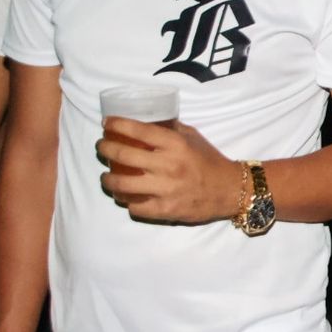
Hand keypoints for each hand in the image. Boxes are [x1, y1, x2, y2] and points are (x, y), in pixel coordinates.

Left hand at [97, 117, 240, 223]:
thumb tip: (148, 121)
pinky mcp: (165, 210)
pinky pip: (135, 207)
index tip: (106, 123)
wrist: (230, 190)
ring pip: (122, 184)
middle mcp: (168, 165)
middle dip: (105, 149)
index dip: (117, 125)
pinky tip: (125, 196)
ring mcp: (165, 190)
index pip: (139, 131)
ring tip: (105, 176)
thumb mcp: (193, 137)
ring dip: (107, 179)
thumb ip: (171, 129)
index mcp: (176, 144)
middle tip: (101, 147)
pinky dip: (126, 201)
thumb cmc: (209, 160)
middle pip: (124, 155)